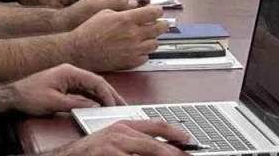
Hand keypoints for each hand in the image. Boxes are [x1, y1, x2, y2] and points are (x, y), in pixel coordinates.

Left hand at [0, 63, 124, 116]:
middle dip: (110, 94)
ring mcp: (68, 78)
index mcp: (70, 71)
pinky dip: (93, 98)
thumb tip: (94, 106)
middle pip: (96, 83)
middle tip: (122, 104)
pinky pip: (83, 91)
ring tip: (114, 106)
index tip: (115, 104)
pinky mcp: (65, 85)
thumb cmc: (29, 96)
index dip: (107, 94)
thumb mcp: (54, 102)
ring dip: (102, 97)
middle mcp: (71, 72)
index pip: (96, 81)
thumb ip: (76, 104)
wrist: (11, 96)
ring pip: (91, 87)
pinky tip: (99, 105)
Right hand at [49, 120, 193, 155]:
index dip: (175, 132)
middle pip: (154, 144)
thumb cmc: (89, 151)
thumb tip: (158, 145)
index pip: (156, 125)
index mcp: (123, 125)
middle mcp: (120, 134)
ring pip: (146, 153)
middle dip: (172, 153)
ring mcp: (113, 147)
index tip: (189, 140)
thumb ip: (134, 139)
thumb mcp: (113, 139)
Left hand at [60, 0, 151, 28]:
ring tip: (144, 19)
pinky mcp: (115, 18)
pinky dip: (134, 21)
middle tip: (150, 9)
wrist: (68, 26)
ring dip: (141, 12)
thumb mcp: (97, 5)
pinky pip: (129, 17)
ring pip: (134, 7)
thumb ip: (115, 2)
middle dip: (144, 1)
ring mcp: (115, 7)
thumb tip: (133, 2)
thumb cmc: (78, 14)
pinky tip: (135, 26)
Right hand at [68, 4, 169, 71]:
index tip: (157, 11)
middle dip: (162, 23)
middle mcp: (133, 35)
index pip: (154, 12)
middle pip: (160, 28)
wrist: (79, 50)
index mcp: (127, 19)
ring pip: (155, 44)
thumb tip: (135, 6)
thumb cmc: (89, 31)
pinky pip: (145, 57)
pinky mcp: (129, 62)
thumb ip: (123, 8)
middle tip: (160, 23)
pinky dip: (144, 52)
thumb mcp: (105, 11)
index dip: (157, 10)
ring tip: (147, 36)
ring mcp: (132, 50)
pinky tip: (138, 48)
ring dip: (153, 38)